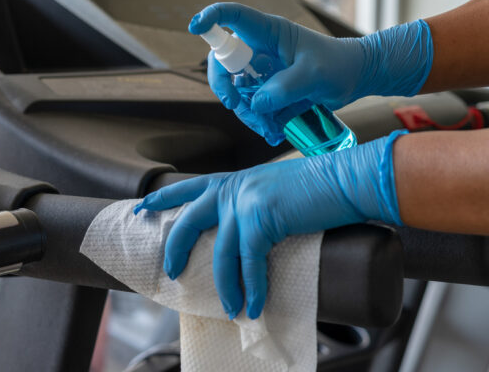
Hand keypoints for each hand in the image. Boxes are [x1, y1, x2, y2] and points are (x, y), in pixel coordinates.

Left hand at [134, 130, 405, 318]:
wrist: (347, 179)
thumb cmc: (320, 188)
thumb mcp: (276, 191)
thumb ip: (256, 207)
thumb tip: (251, 236)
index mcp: (236, 180)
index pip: (189, 187)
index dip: (163, 199)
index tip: (141, 208)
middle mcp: (234, 188)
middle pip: (189, 220)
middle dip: (176, 248)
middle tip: (172, 271)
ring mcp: (245, 201)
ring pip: (220, 253)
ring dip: (225, 286)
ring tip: (231, 307)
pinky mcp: (261, 218)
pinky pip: (248, 263)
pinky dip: (252, 288)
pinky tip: (254, 305)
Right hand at [190, 3, 432, 144]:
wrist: (354, 78)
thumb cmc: (338, 64)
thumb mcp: (315, 74)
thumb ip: (286, 87)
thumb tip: (257, 104)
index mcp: (268, 32)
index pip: (233, 16)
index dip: (211, 18)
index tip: (195, 27)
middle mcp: (258, 49)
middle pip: (223, 63)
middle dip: (226, 88)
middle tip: (238, 108)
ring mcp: (260, 70)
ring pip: (236, 91)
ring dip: (247, 114)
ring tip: (270, 130)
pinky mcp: (266, 89)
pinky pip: (251, 106)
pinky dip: (258, 122)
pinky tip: (274, 132)